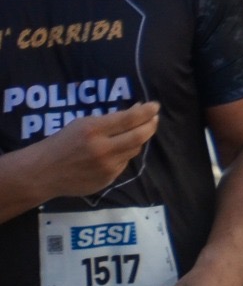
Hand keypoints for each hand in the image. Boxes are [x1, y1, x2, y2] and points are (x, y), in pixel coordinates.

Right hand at [7, 102, 158, 199]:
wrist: (44, 172)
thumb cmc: (63, 142)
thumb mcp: (82, 124)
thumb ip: (109, 120)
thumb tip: (137, 111)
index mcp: (93, 130)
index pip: (129, 119)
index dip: (146, 111)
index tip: (154, 106)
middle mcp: (103, 149)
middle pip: (139, 136)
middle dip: (151, 125)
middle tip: (154, 119)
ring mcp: (107, 166)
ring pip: (134, 150)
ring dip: (138, 139)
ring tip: (136, 132)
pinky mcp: (108, 179)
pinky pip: (123, 163)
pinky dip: (123, 155)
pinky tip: (116, 151)